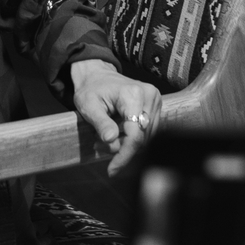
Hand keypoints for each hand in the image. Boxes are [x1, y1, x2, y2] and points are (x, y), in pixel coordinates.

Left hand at [69, 60, 160, 174]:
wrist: (98, 75)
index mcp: (133, 94)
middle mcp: (150, 96)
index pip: (135, 135)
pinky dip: (131, 138)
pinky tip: (116, 133)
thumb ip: (101, 123)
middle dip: (121, 149)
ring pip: (145, 137)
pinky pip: (147, 131)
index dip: (124, 155)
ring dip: (126, 144)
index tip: (112, 170)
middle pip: (142, 138)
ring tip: (104, 137)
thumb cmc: (91, 89)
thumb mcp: (88, 106)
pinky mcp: (156, 106)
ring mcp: (156, 100)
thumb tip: (111, 140)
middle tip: (98, 145)